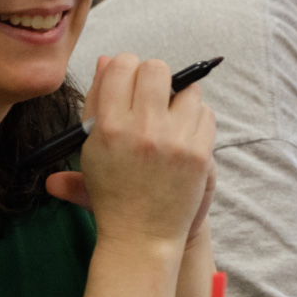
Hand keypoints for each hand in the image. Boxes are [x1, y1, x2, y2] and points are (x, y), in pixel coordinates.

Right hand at [47, 53, 215, 254]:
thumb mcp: (90, 148)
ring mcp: (175, 141)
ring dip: (179, 99)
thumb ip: (95, 101)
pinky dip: (196, 119)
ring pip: (188, 89)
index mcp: (109, 126)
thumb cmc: (112, 191)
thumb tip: (108, 60)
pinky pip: (206, 113)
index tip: (128, 82)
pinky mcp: (200, 153)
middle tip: (151, 97)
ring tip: (170, 120)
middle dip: (154, 77)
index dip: (125, 68)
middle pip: (156, 68)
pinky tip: (184, 134)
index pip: (121, 66)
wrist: (142, 236)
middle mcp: (143, 129)